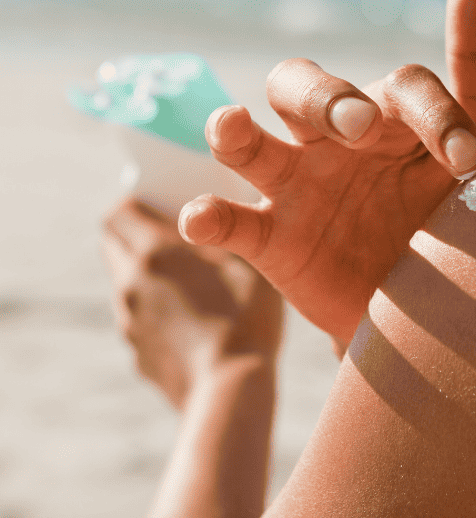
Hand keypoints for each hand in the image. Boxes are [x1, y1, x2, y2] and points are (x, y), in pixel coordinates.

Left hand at [103, 199, 282, 409]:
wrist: (230, 387)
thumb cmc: (247, 315)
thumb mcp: (247, 256)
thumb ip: (224, 228)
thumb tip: (214, 210)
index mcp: (155, 250)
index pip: (118, 211)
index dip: (137, 202)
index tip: (163, 204)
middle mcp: (131, 282)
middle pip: (114, 244)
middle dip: (136, 234)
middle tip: (176, 237)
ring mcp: (129, 321)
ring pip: (127, 283)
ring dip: (148, 275)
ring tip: (192, 282)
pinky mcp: (137, 352)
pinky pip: (140, 318)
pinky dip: (157, 310)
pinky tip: (194, 320)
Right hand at [178, 0, 475, 344]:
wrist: (439, 311)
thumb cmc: (457, 217)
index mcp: (389, 114)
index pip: (403, 87)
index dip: (436, 116)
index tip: (468, 163)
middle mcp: (335, 139)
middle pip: (302, 87)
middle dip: (324, 98)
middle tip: (356, 126)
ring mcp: (298, 186)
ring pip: (248, 142)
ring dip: (232, 130)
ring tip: (232, 125)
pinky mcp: (273, 240)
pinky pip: (231, 222)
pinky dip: (208, 216)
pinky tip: (201, 217)